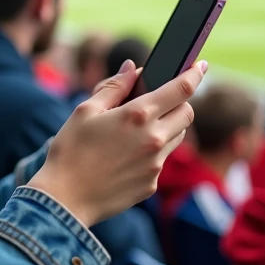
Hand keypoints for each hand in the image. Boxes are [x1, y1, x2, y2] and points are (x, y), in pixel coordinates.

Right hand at [28, 59, 203, 227]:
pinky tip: (126, 156)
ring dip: (168, 126)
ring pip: (177, 137)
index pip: (181, 89)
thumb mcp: (85, 110)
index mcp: (137, 115)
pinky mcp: (151, 183)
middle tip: (160, 100)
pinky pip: (161, 161)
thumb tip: (132, 68)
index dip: (194, 73)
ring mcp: (155, 164)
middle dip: (179, 102)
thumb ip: (113, 87)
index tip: (199, 65)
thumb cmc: (70, 150)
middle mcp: (154, 139)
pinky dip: (151, 152)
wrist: (65, 199)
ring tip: (138, 129)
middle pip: (187, 113)